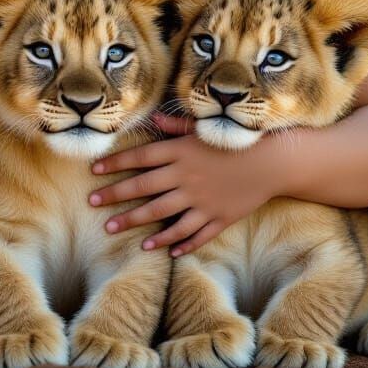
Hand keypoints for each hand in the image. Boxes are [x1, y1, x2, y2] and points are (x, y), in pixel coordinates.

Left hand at [88, 111, 286, 255]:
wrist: (274, 161)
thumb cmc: (237, 141)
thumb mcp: (205, 129)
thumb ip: (177, 126)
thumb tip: (153, 119)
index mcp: (181, 152)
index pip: (140, 157)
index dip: (116, 164)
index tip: (94, 171)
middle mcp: (186, 177)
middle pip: (143, 188)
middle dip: (115, 196)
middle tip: (92, 204)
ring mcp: (200, 200)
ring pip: (161, 214)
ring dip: (135, 222)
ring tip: (112, 229)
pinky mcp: (217, 217)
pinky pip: (192, 233)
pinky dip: (176, 242)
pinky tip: (161, 249)